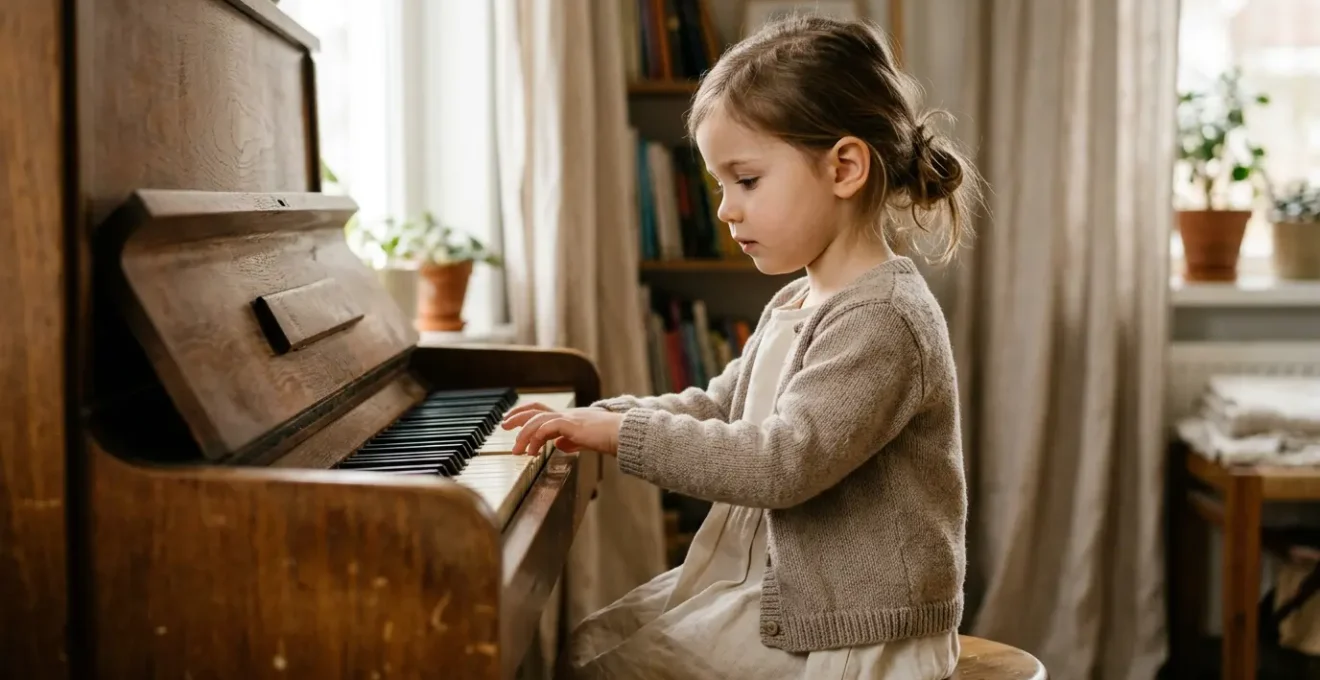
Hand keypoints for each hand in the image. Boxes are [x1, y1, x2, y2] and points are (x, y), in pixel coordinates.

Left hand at [501, 405, 623, 456]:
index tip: (513, 422)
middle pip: (535, 409)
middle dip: (517, 416)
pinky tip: (533, 450)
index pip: (542, 411)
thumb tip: (559, 445)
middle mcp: (566, 414)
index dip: (525, 414)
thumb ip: (572, 442)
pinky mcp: (572, 425)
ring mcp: (569, 418)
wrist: (623, 434)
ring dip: (524, 435)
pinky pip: (547, 428)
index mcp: (569, 417)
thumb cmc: (610, 437)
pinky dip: (536, 438)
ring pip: (537, 420)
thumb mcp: (586, 441)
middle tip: (504, 425)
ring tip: (517, 450)